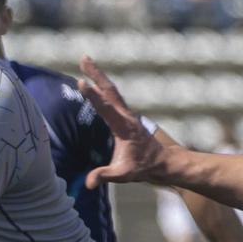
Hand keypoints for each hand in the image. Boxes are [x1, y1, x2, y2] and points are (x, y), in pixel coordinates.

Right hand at [77, 58, 167, 188]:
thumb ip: (105, 176)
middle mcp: (126, 115)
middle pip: (110, 90)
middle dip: (96, 74)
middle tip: (83, 58)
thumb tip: (89, 184)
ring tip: (86, 61)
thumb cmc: (142, 167)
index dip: (93, 95)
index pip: (105, 108)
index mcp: (123, 126)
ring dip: (99, 75)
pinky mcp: (126, 114)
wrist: (161, 162)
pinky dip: (103, 85)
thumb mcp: (123, 174)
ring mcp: (127, 113)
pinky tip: (96, 80)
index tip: (81, 82)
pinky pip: (113, 95)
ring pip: (111, 90)